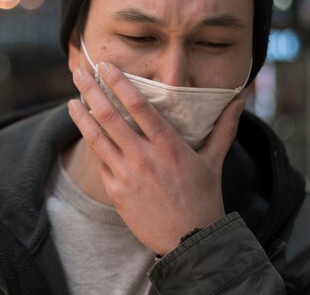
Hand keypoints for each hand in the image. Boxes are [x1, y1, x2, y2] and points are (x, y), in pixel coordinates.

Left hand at [68, 61, 244, 254]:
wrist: (190, 242)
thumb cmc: (204, 199)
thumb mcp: (215, 161)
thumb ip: (224, 127)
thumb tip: (238, 99)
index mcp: (169, 146)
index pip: (139, 106)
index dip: (119, 83)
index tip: (105, 67)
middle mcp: (145, 158)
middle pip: (110, 117)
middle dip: (91, 92)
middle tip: (78, 73)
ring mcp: (128, 176)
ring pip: (97, 139)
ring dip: (81, 117)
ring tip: (71, 102)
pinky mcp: (116, 193)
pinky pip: (101, 164)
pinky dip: (94, 147)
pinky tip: (87, 134)